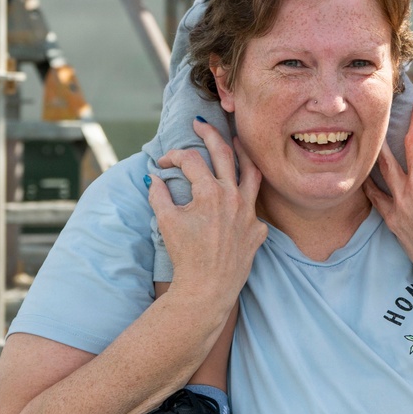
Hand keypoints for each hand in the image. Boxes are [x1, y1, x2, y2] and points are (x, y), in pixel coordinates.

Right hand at [150, 121, 266, 309]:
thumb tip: (154, 178)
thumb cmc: (185, 257)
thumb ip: (159, 194)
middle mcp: (234, 197)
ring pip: (252, 172)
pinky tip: (240, 193)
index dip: (175, 157)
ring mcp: (249, 213)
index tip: (164, 163)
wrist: (207, 290)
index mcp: (210, 193)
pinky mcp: (258, 229)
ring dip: (243, 153)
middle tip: (201, 123)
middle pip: (225, 152)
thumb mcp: (166, 222)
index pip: (192, 160)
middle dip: (210, 134)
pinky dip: (246, 196)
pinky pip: (254, 206)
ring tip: (236, 141)